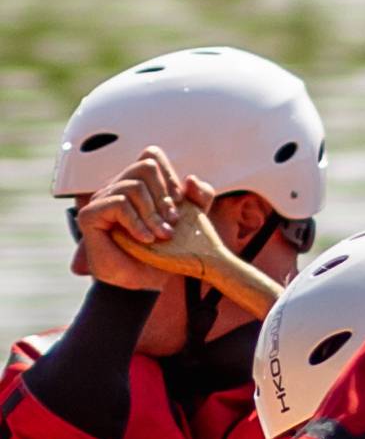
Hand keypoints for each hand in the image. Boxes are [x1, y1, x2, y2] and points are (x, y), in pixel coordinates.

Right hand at [79, 150, 209, 289]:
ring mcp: (102, 199)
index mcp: (140, 184)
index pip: (152, 156)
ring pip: (133, 186)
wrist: (144, 282)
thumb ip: (200, 199)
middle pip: (145, 167)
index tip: (179, 204)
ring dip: (152, 214)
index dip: (169, 176)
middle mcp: (118, 186)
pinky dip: (136, 222)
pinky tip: (144, 239)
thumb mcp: (192, 222)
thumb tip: (190, 179)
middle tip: (171, 224)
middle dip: (163, 197)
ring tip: (159, 235)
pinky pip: (118, 203)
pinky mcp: (90, 215)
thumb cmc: (164, 253)